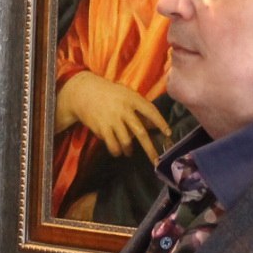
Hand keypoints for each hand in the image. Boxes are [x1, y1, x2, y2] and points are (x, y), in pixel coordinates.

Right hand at [55, 72, 170, 162]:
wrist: (84, 92)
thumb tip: (154, 126)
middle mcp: (124, 109)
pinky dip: (116, 150)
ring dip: (129, 150)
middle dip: (149, 149)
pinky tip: (117, 151)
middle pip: (140, 132)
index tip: (168, 134)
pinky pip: (112, 144)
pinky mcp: (102, 127)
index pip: (151, 111)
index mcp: (132, 98)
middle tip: (155, 161)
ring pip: (126, 141)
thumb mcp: (126, 95)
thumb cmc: (110, 94)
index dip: (160, 122)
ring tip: (128, 152)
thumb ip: (140, 109)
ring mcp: (112, 119)